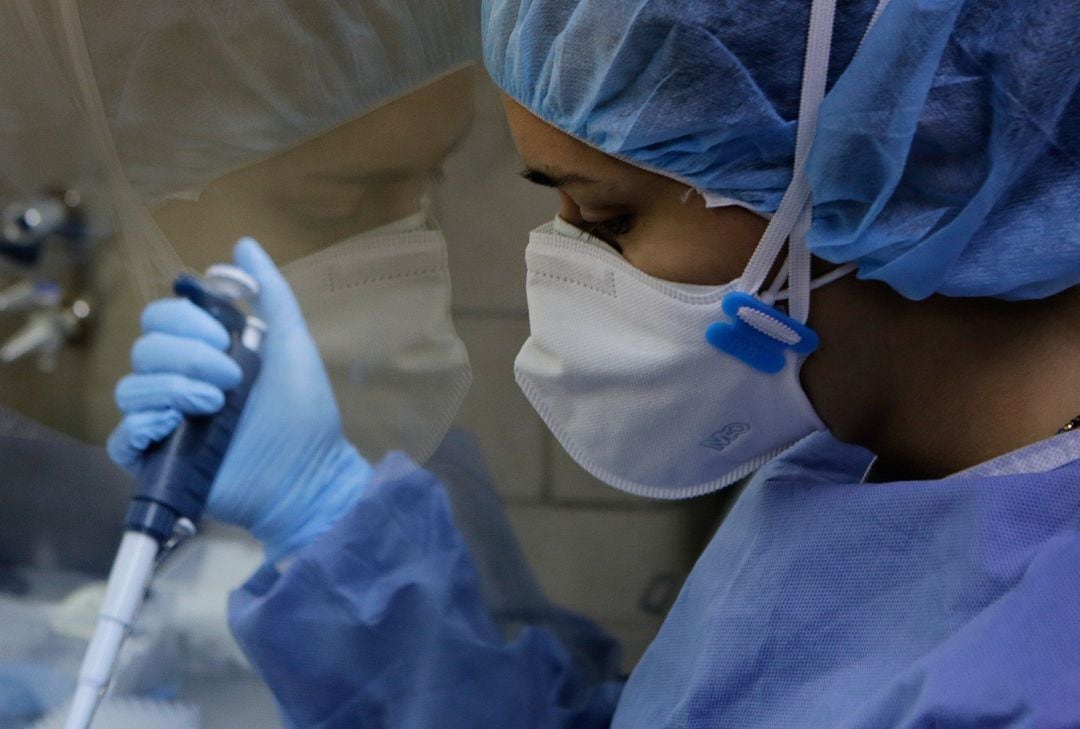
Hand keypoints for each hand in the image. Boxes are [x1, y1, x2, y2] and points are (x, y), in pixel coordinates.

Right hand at [108, 238, 371, 560]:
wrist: (308, 473)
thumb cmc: (304, 410)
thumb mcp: (292, 342)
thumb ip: (270, 293)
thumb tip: (244, 244)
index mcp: (204, 354)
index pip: (161, 319)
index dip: (185, 323)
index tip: (226, 340)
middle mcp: (179, 383)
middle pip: (143, 349)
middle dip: (186, 356)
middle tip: (230, 378)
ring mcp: (166, 422)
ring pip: (130, 387)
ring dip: (173, 389)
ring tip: (216, 405)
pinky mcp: (157, 460)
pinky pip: (121, 437)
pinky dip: (141, 425)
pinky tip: (175, 426)